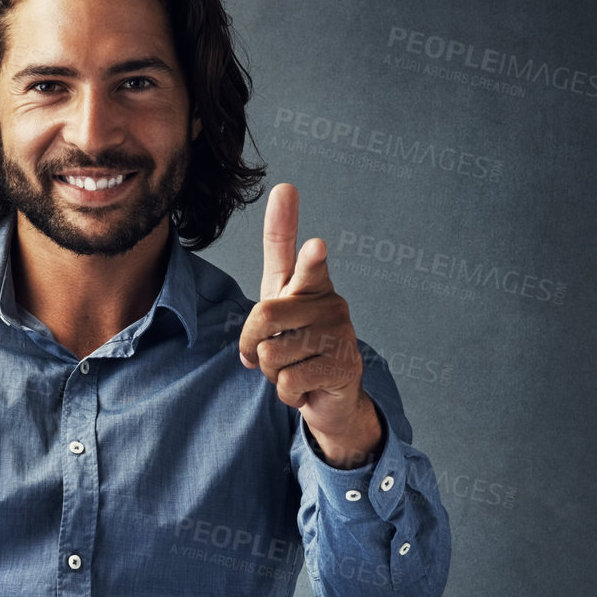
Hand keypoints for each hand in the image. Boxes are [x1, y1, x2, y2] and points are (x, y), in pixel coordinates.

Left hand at [237, 184, 381, 466]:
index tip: (296, 211)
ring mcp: (341, 333)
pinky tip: (306, 386)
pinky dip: (287, 393)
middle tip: (267, 353)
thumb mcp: (277, 310)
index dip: (293, 234)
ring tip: (295, 368)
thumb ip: (268, 287)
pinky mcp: (344, 366)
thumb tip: (281, 202)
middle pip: (264, 316)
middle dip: (253, 344)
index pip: (301, 258)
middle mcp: (330, 303)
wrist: (327, 394)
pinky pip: (288, 382)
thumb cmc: (298, 344)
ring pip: (272, 355)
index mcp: (311, 285)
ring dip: (271, 373)